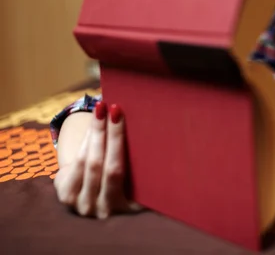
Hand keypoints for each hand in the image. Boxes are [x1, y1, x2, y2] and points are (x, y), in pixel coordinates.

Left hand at [54, 102, 141, 218]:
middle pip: (107, 167)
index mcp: (128, 209)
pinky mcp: (66, 196)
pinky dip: (86, 141)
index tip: (126, 121)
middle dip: (111, 134)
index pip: (122, 174)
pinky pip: (77, 163)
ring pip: (90, 162)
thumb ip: (147, 171)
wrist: (101, 200)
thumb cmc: (131, 185)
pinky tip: (94, 125)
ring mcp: (83, 205)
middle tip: (115, 109)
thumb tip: (163, 136)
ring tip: (102, 110)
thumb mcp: (141, 185)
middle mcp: (104, 210)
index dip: (122, 146)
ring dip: (97, 133)